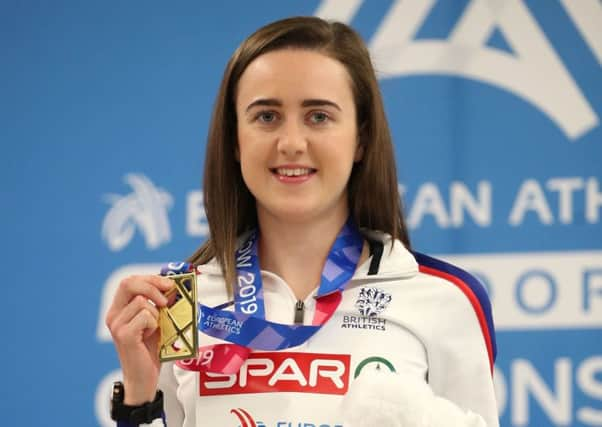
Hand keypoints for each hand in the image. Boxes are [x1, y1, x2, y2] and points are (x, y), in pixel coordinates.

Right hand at [105, 275, 173, 404]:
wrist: (143, 378)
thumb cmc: (150, 351)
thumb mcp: (156, 321)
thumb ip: (159, 305)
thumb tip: (173, 287)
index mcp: (119, 309)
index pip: (130, 281)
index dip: (150, 278)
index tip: (168, 284)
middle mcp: (114, 315)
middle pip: (128, 283)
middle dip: (152, 285)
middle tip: (167, 297)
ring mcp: (117, 325)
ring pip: (141, 302)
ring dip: (156, 313)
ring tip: (154, 328)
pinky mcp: (124, 335)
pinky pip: (144, 316)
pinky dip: (154, 324)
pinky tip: (150, 336)